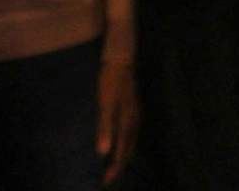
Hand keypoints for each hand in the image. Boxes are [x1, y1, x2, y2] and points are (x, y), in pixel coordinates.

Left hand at [97, 57, 140, 179]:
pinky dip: (125, 143)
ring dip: (123, 155)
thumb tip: (103, 153)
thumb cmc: (111, 82)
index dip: (115, 167)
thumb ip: (105, 128)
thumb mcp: (105, 105)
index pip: (123, 152)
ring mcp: (135, 115)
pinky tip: (119, 141)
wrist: (121, 60)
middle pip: (129, 149)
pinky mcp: (132, 109)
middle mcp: (135, 122)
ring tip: (115, 165)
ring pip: (131, 141)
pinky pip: (130, 133)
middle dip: (120, 165)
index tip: (106, 181)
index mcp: (128, 123)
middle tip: (109, 177)